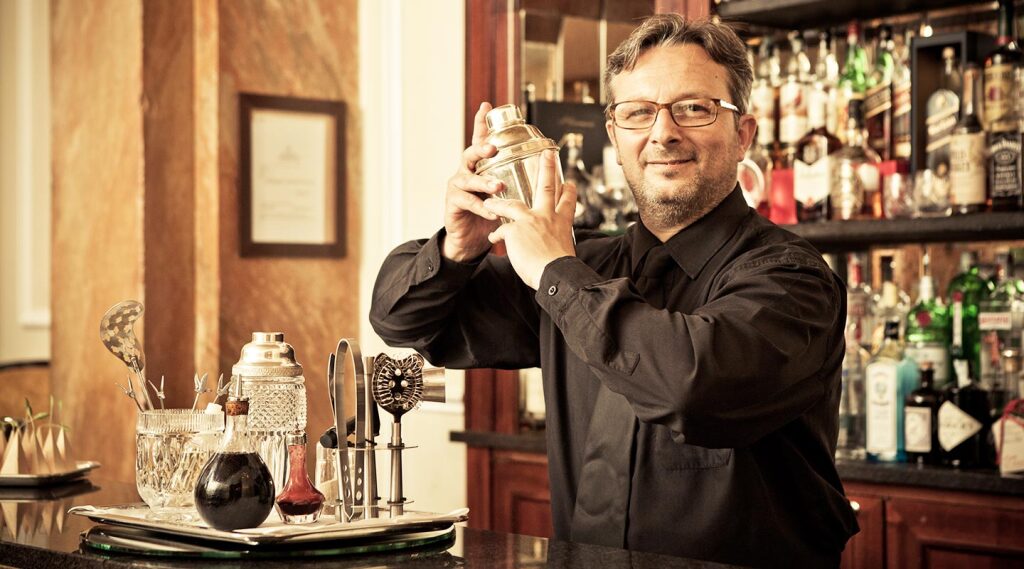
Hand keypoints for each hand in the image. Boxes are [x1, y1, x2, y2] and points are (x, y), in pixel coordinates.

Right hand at [442, 102, 504, 261]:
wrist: (471, 240)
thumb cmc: (490, 213)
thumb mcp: (505, 195)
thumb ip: (518, 182)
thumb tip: (550, 174)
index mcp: (480, 166)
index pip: (480, 141)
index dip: (482, 124)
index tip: (487, 106)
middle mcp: (466, 172)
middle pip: (470, 153)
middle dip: (481, 149)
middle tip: (493, 149)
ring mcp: (457, 187)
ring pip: (468, 178)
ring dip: (484, 182)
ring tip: (498, 186)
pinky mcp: (453, 204)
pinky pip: (467, 202)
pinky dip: (480, 207)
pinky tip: (491, 212)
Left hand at [484, 150, 576, 289]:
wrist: (555, 274)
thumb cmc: (560, 269)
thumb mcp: (564, 250)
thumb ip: (556, 242)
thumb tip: (553, 248)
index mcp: (562, 223)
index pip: (568, 202)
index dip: (569, 191)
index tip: (569, 182)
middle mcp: (548, 217)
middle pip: (547, 188)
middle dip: (547, 168)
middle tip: (547, 153)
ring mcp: (531, 221)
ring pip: (512, 205)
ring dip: (500, 203)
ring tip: (490, 202)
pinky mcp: (516, 230)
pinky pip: (501, 230)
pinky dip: (496, 234)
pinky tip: (492, 237)